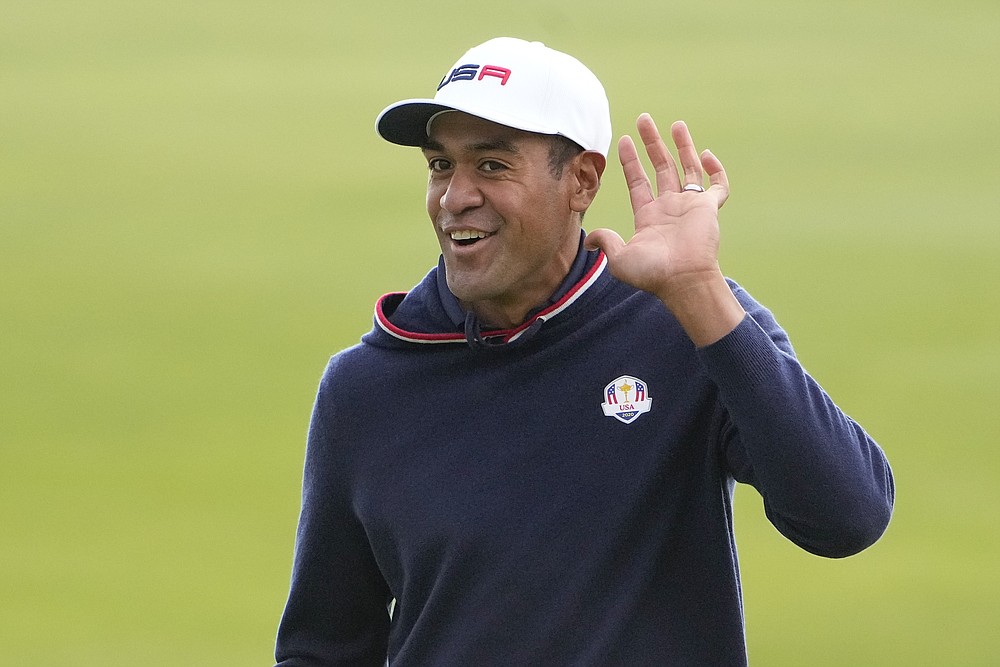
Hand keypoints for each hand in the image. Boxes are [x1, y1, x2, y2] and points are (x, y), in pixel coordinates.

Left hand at [586, 114, 743, 345]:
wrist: (683, 280)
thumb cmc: (653, 273)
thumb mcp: (621, 258)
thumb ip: (606, 241)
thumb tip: (588, 240)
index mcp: (648, 216)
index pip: (638, 182)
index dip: (631, 161)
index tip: (624, 141)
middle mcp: (669, 208)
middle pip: (661, 168)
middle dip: (652, 144)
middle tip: (644, 120)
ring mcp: (690, 207)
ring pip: (687, 169)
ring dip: (682, 146)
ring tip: (675, 124)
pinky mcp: (710, 209)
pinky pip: (717, 185)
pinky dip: (715, 170)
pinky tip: (705, 155)